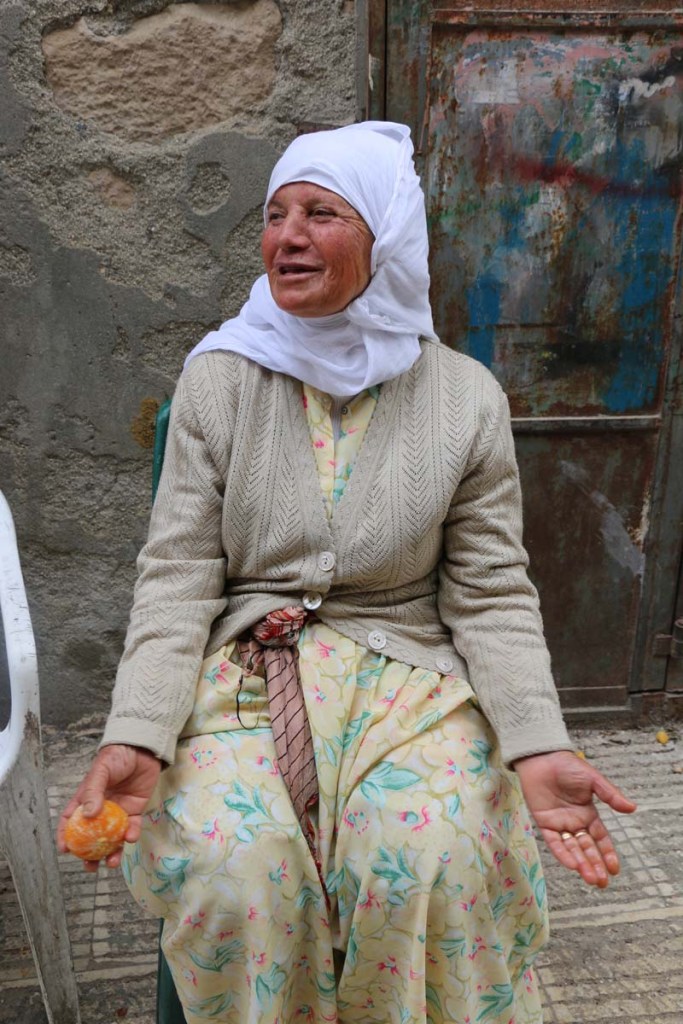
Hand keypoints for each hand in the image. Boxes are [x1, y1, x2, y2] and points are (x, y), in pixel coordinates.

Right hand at [57, 744, 161, 871]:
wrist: (143, 749)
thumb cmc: (118, 756)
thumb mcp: (102, 770)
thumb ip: (94, 791)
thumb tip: (87, 815)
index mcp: (87, 798)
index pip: (72, 819)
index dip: (66, 835)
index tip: (64, 850)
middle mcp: (101, 808)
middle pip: (92, 836)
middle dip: (90, 854)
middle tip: (90, 866)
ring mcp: (118, 811)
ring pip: (112, 837)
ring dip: (112, 852)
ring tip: (111, 863)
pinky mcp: (136, 810)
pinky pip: (132, 828)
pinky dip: (130, 835)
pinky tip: (129, 838)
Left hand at [513, 750, 636, 887]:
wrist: (542, 758)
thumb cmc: (567, 766)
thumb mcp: (593, 779)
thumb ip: (610, 795)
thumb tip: (632, 808)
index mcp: (588, 814)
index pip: (600, 838)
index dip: (607, 853)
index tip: (615, 869)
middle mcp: (574, 822)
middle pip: (587, 848)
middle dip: (595, 865)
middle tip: (602, 882)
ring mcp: (559, 824)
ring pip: (572, 849)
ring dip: (581, 863)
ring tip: (591, 879)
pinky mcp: (544, 823)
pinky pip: (554, 842)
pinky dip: (563, 854)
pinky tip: (572, 865)